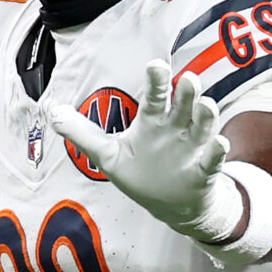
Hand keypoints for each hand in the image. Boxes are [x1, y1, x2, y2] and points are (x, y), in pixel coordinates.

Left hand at [48, 60, 236, 240]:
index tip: (157, 65)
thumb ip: (82, 134)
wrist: (171, 206)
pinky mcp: (204, 172)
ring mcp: (192, 149)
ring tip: (206, 104)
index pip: (155, 96)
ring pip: (202, 126)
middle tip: (187, 78)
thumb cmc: (141, 174)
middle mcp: (176, 129)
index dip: (157, 81)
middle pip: (183, 105)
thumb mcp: (108, 155)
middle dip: (186, 92)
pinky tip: (220, 143)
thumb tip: (52, 112)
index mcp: (154, 121)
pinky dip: (217, 152)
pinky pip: (213, 160)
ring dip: (205, 115)